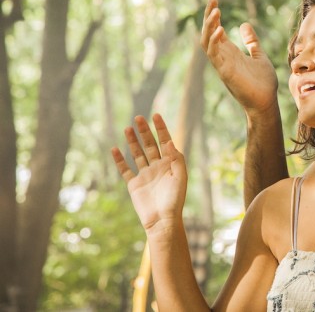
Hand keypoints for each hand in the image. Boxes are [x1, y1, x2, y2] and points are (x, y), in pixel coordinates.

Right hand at [111, 114, 186, 234]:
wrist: (162, 220)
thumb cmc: (175, 199)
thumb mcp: (180, 176)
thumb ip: (176, 158)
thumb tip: (170, 141)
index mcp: (170, 164)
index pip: (165, 141)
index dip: (161, 128)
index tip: (155, 115)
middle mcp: (157, 167)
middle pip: (150, 144)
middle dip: (144, 131)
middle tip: (138, 117)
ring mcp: (145, 175)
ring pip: (138, 154)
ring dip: (133, 142)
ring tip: (127, 128)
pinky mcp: (134, 184)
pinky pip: (125, 169)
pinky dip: (119, 160)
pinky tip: (114, 149)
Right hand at [201, 0, 278, 114]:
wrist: (266, 102)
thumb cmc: (263, 82)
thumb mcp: (259, 56)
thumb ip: (251, 42)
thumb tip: (244, 25)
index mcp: (230, 53)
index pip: (215, 30)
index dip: (213, 16)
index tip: (215, 0)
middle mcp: (223, 57)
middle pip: (208, 33)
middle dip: (208, 17)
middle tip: (212, 0)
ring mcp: (222, 65)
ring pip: (207, 42)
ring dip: (209, 26)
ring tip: (215, 11)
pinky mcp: (225, 73)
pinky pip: (214, 56)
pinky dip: (215, 42)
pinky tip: (220, 30)